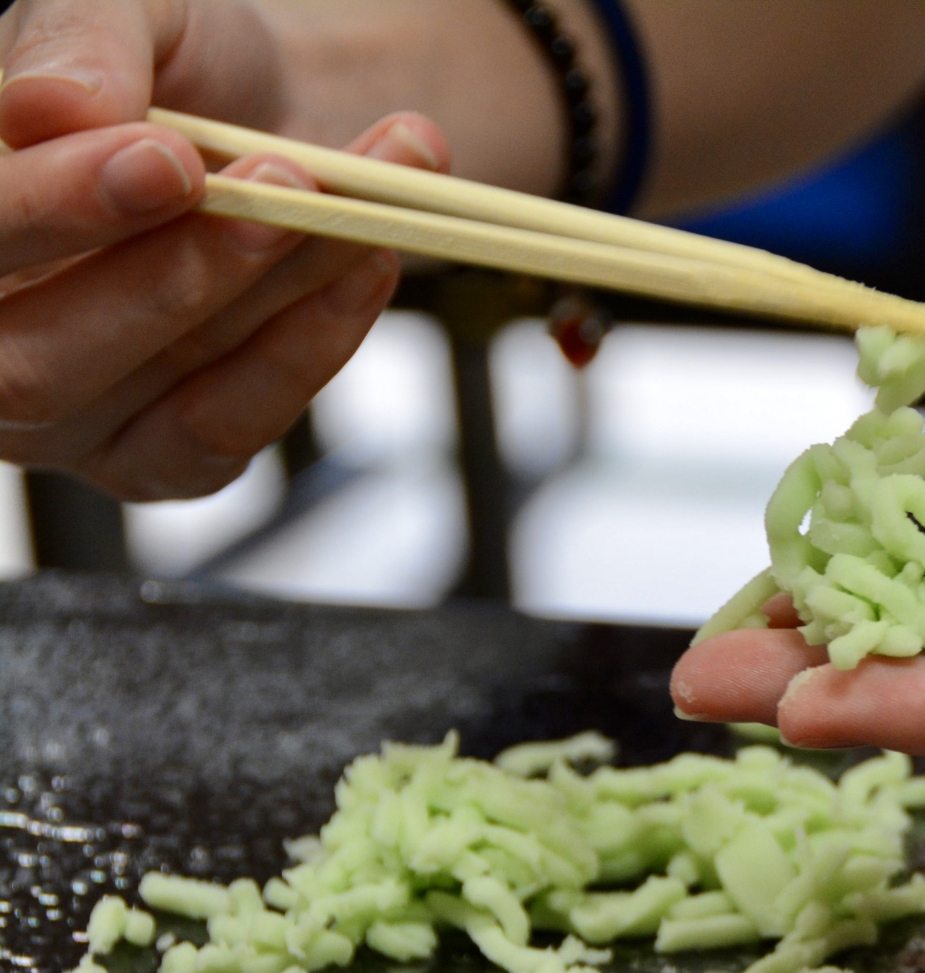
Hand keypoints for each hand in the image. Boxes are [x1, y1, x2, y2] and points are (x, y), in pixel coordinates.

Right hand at [0, 0, 448, 499]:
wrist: (261, 118)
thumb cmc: (165, 66)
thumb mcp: (129, 12)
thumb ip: (78, 39)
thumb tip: (46, 110)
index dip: (54, 208)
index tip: (169, 158)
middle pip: (42, 360)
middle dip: (182, 270)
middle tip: (292, 181)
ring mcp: (63, 426)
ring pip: (162, 385)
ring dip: (278, 287)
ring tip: (365, 198)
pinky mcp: (162, 463)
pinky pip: (229, 429)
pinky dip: (314, 346)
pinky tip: (370, 264)